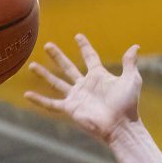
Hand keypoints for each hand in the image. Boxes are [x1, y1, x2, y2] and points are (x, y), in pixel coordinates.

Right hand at [25, 35, 140, 145]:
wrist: (121, 126)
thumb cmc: (128, 105)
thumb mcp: (131, 80)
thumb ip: (129, 63)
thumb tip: (135, 47)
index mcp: (99, 76)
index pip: (90, 57)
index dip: (84, 47)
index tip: (78, 36)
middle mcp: (85, 85)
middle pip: (68, 67)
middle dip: (58, 56)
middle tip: (48, 45)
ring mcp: (77, 97)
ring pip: (57, 83)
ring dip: (45, 74)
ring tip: (32, 65)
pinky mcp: (71, 109)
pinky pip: (52, 104)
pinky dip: (39, 100)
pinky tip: (27, 95)